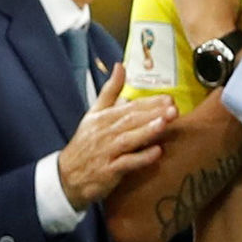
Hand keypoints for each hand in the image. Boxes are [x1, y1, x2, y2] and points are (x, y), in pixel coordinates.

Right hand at [58, 64, 175, 208]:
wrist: (67, 176)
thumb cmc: (86, 143)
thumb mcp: (94, 114)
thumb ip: (110, 91)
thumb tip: (121, 66)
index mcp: (104, 118)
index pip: (130, 107)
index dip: (150, 102)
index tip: (169, 98)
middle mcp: (105, 133)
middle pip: (130, 120)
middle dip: (153, 113)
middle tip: (173, 108)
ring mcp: (106, 152)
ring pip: (128, 139)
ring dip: (147, 131)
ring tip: (165, 123)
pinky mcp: (108, 171)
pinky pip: (126, 163)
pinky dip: (141, 158)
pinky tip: (157, 153)